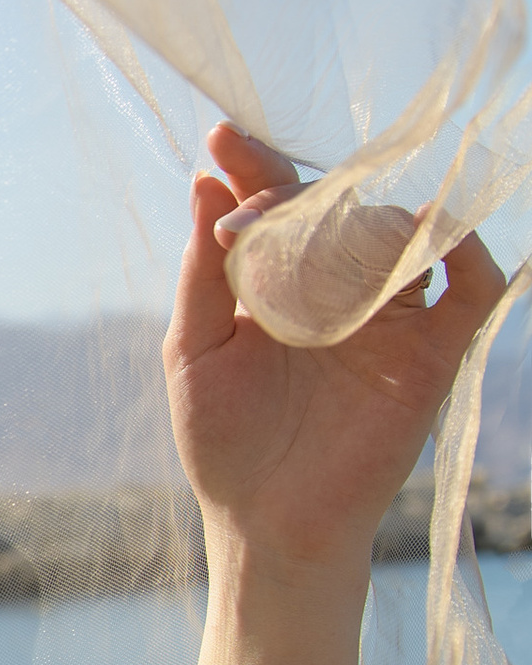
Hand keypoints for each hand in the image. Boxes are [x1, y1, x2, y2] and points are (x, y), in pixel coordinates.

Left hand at [170, 124, 503, 581]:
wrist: (269, 526)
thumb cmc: (223, 444)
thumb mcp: (195, 351)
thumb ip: (202, 273)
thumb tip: (204, 185)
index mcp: (275, 285)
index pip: (272, 208)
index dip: (252, 167)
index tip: (220, 139)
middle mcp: (335, 291)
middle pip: (336, 210)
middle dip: (298, 187)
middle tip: (254, 187)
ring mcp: (387, 318)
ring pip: (398, 237)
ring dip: (366, 217)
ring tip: (322, 223)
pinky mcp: (431, 354)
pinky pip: (470, 289)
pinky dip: (466, 254)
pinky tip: (436, 233)